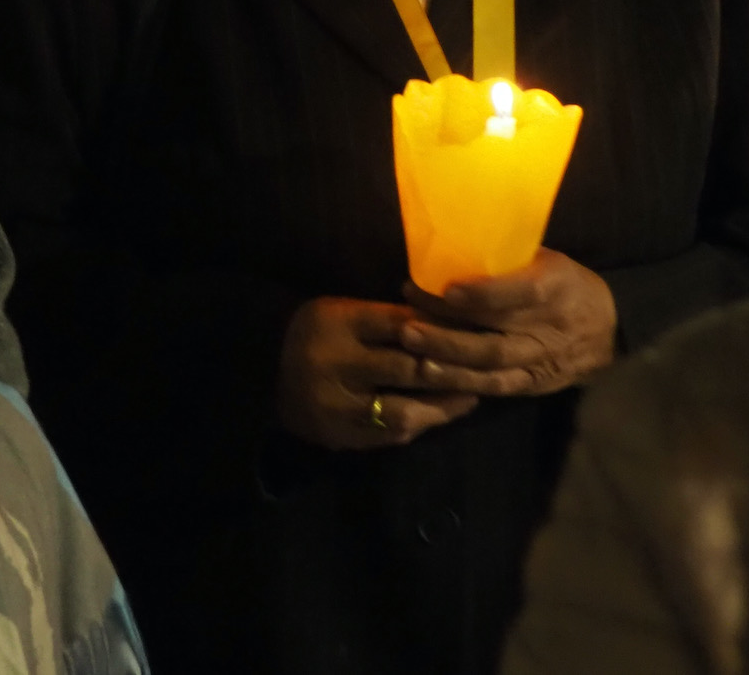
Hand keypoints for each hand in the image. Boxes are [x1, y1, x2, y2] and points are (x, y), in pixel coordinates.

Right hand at [276, 297, 479, 450]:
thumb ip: (387, 319)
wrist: (261, 371)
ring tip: (470, 397)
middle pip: (407, 368)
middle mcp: (336, 363)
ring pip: (403, 410)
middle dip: (451, 371)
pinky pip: (388, 434)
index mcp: (337, 323)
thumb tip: (449, 320)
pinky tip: (438, 415)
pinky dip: (419, 425)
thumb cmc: (314, 334)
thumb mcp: (343, 313)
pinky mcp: (339, 434)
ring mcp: (336, 404)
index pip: (401, 324)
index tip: (477, 333)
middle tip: (487, 371)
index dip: (443, 329)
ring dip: (442, 406)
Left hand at [399, 248, 617, 396]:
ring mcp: (542, 363)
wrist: (610, 331)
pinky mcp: (534, 385)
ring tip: (411, 352)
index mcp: (556, 288)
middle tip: (406, 326)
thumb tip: (447, 241)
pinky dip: (462, 384)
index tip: (445, 290)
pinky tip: (431, 375)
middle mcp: (550, 330)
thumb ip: (505, 257)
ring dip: (447, 363)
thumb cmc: (566, 284)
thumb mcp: (546, 259)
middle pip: (496, 341)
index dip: (483, 295)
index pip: (521, 294)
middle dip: (447, 336)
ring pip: (492, 369)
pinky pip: (496, 388)